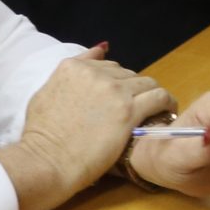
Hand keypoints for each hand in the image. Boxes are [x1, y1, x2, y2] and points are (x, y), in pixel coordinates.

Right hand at [0, 46, 177, 209]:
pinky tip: (167, 112)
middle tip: (138, 108)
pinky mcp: (129, 111)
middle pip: (129, 75)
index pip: (109, 66)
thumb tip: (102, 49)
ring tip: (157, 110)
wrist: (47, 161)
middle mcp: (95, 74)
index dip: (118, 83)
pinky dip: (167, 103)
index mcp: (74, 67)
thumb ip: (74, 70)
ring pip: (148, 83)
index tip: (123, 97)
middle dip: (134, 90)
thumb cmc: (42, 135)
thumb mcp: (46, 93)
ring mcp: (113, 91)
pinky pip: (159, 97)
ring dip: (152, 96)